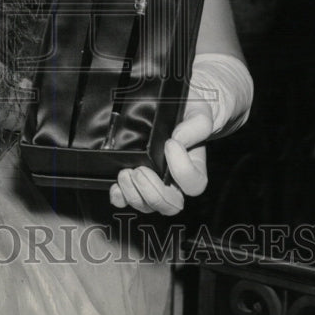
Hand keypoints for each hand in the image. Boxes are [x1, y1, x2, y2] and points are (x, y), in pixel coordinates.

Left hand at [109, 90, 212, 215]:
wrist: (173, 108)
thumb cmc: (188, 113)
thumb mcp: (199, 112)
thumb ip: (197, 125)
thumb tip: (179, 138)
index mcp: (194, 168)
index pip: (194, 184)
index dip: (182, 170)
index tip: (170, 143)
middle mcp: (174, 182)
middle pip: (170, 206)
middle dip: (153, 193)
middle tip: (141, 170)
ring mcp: (152, 184)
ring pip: (147, 206)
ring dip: (134, 194)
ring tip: (125, 173)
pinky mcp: (133, 182)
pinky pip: (125, 201)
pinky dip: (119, 197)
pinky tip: (116, 186)